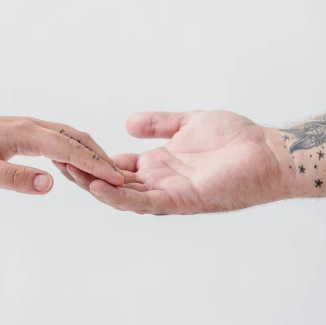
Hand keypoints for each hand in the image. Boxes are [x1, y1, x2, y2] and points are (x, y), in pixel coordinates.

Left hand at [0, 114, 123, 194]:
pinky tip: (74, 167)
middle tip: (120, 180)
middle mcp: (28, 125)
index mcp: (22, 132)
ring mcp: (24, 127)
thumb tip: (51, 184)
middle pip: (74, 137)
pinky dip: (72, 152)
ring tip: (105, 175)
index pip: (68, 147)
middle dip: (99, 157)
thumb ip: (14, 178)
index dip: (94, 164)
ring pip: (66, 136)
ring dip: (88, 154)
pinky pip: (54, 140)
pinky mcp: (19, 134)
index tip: (117, 180)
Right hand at [60, 110, 288, 214]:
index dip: (91, 158)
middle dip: (83, 173)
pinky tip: (97, 186)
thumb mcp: (188, 122)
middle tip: (55, 160)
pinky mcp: (181, 200)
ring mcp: (168, 193)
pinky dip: (119, 196)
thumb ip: (158, 123)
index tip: (65, 147)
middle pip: (112, 181)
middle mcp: (159, 181)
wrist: (270, 153)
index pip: (116, 165)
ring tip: (67, 171)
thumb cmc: (237, 138)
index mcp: (159, 164)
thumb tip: (126, 122)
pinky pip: (143, 202)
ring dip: (94, 185)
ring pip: (122, 195)